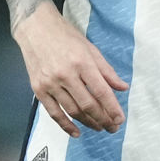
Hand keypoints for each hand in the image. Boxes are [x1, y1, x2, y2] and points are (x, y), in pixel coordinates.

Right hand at [15, 3, 128, 137]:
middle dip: (103, 119)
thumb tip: (123, 88)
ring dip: (88, 123)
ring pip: (72, 111)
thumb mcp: (90, 48)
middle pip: (88, 105)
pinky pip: (54, 113)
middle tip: (112, 128)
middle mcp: (66, 75)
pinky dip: (65, 126)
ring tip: (99, 128)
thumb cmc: (66, 36)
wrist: (36, 28)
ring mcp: (51, 84)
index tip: (120, 120)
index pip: (101, 91)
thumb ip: (106, 70)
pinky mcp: (38, 90)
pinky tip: (76, 132)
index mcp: (82, 62)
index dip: (112, 108)